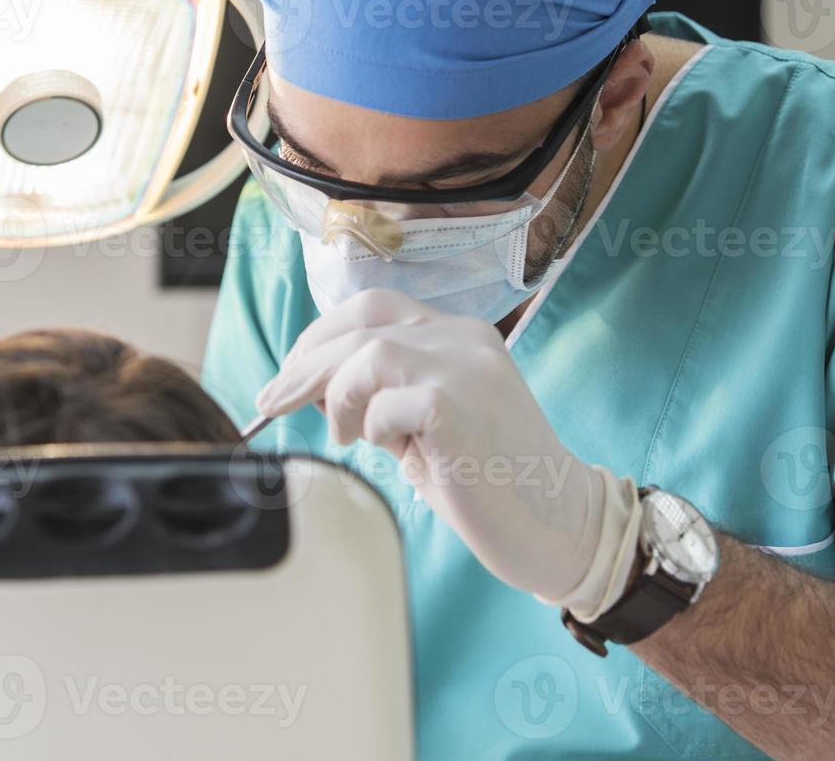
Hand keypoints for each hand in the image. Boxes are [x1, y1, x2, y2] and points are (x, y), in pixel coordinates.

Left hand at [256, 289, 639, 616]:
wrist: (560, 526)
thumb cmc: (489, 483)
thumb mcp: (423, 427)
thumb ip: (381, 397)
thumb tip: (313, 387)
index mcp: (457, 336)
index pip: (371, 308)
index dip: (320, 337)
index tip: (290, 375)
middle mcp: (462, 338)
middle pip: (359, 323)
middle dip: (305, 364)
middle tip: (273, 402)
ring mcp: (465, 367)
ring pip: (367, 351)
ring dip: (339, 395)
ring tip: (348, 436)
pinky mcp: (458, 405)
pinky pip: (386, 399)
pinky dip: (372, 425)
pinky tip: (390, 451)